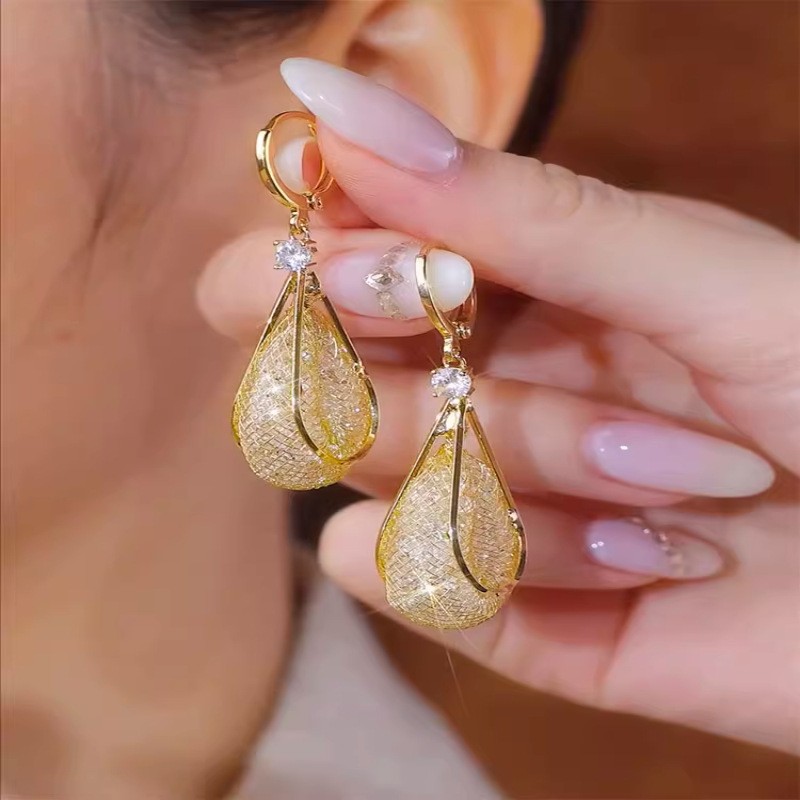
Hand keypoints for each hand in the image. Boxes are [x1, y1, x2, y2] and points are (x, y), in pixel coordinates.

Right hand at [201, 60, 799, 753]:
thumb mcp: (698, 273)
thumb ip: (521, 208)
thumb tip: (336, 110)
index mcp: (503, 280)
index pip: (324, 252)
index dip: (318, 246)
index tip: (389, 255)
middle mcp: (466, 381)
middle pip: (311, 366)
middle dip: (375, 350)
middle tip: (461, 328)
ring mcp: (473, 499)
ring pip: (377, 474)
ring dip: (533, 462)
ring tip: (688, 472)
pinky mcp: (493, 608)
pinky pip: (412, 581)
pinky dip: (517, 574)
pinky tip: (649, 565)